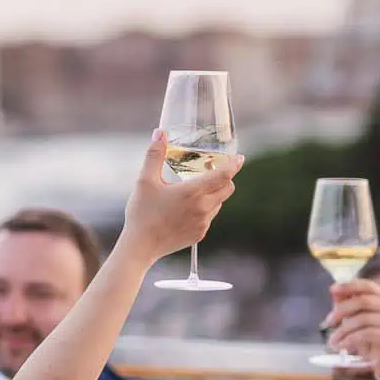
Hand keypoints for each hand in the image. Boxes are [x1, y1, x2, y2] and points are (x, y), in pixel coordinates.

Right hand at [121, 129, 238, 263]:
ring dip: (213, 194)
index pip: (224, 175)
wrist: (141, 247)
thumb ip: (154, 155)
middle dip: (224, 178)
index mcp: (192, 191)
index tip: (239, 158)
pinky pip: (209, 217)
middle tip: (210, 171)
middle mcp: (203, 207)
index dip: (234, 164)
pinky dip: (205, 209)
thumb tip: (159, 133)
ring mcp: (203, 223)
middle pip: (228, 188)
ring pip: (219, 202)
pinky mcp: (200, 234)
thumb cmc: (142, 213)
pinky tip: (186, 209)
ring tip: (193, 191)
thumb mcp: (144, 181)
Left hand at [327, 280, 379, 379]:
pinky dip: (348, 340)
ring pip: (362, 319)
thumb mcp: (358, 318)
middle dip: (342, 310)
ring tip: (332, 340)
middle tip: (329, 321)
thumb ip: (348, 304)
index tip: (332, 290)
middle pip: (362, 301)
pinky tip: (341, 346)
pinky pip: (365, 334)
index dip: (349, 286)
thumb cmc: (373, 336)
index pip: (367, 285)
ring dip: (343, 330)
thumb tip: (334, 292)